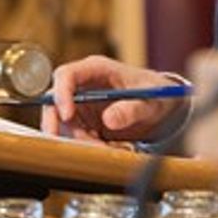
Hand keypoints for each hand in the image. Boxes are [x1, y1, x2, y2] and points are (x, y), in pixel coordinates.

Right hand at [43, 55, 182, 142]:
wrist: (163, 107)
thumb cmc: (156, 95)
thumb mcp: (150, 102)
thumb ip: (131, 109)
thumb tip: (109, 120)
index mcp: (96, 69)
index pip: (66, 75)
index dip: (61, 94)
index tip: (67, 116)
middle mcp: (83, 84)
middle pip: (55, 101)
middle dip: (56, 124)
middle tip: (66, 145)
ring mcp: (81, 103)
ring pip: (63, 123)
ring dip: (77, 140)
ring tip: (105, 148)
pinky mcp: (84, 121)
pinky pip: (75, 135)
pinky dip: (85, 145)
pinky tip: (106, 148)